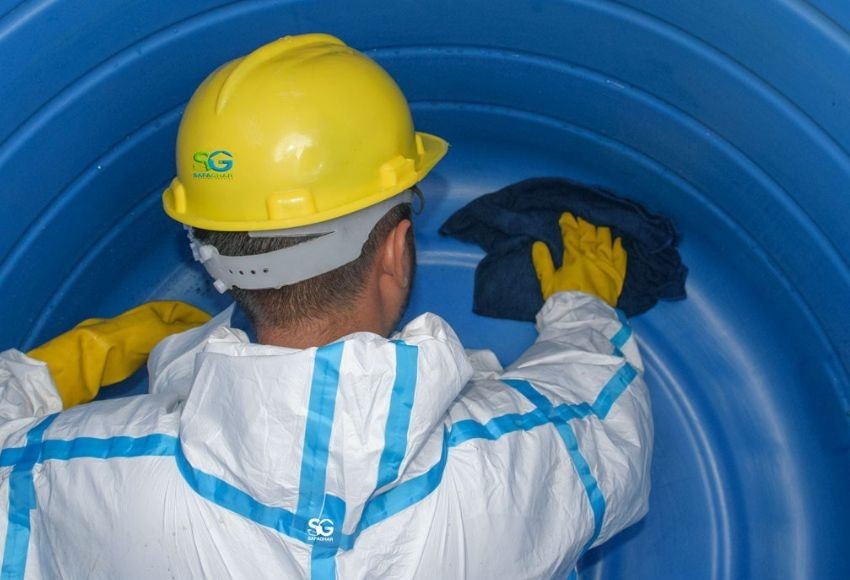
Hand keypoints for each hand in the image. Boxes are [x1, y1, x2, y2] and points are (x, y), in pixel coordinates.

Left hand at [28, 301, 209, 407]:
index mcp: (159, 310)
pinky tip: (184, 360)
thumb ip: (183, 331)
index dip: (201, 317)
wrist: (99, 355)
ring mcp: (148, 335)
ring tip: (202, 351)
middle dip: (196, 330)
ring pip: (175, 337)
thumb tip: (205, 331)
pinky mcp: (143, 350)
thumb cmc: (130, 338)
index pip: (187, 310)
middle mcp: (155, 319)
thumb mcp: (161, 332)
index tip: (218, 328)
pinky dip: (177, 352)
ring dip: (187, 343)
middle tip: (213, 342)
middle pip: (182, 324)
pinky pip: (167, 348)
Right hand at [531, 212, 626, 306]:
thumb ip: (543, 263)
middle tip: (581, 218)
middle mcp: (592, 257)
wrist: (584, 318)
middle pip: (589, 235)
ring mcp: (606, 265)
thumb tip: (538, 244)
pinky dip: (619, 247)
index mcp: (574, 257)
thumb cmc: (563, 301)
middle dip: (584, 224)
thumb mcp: (547, 283)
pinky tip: (618, 240)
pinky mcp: (617, 275)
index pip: (570, 236)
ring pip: (605, 241)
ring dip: (601, 231)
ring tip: (598, 225)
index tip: (565, 216)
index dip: (568, 224)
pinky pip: (620, 256)